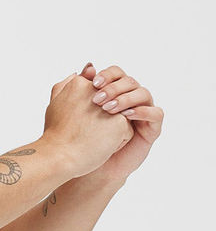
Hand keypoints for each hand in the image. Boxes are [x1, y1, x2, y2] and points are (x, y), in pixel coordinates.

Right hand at [44, 72, 133, 177]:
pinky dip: (115, 142)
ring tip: (90, 137)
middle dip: (99, 119)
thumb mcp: (55, 102)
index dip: (85, 111)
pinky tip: (100, 145)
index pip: (96, 95)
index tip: (74, 120)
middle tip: (81, 130)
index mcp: (80, 83)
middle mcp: (98, 91)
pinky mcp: (122, 121)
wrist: (59, 156)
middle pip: (109, 106)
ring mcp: (111, 105)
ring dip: (108, 129)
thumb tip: (87, 70)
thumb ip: (68, 84)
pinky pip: (125, 133)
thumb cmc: (56, 134)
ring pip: (118, 118)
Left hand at [76, 61, 163, 181]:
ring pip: (144, 94)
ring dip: (126, 98)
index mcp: (113, 92)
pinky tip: (126, 116)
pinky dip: (143, 111)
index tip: (92, 83)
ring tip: (108, 108)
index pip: (116, 74)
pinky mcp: (150, 129)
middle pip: (130, 81)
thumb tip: (88, 66)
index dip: (107, 75)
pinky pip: (156, 114)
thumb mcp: (74, 109)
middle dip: (114, 87)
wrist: (85, 164)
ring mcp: (142, 113)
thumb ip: (78, 87)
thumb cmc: (78, 137)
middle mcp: (129, 100)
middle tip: (97, 98)